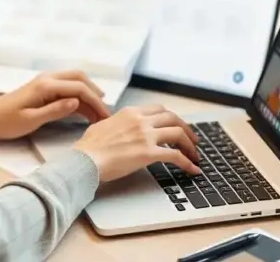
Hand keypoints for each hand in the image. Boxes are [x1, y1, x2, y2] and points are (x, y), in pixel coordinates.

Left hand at [0, 70, 110, 140]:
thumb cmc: (6, 122)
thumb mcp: (31, 120)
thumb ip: (55, 110)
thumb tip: (77, 102)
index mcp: (46, 85)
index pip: (78, 88)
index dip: (95, 102)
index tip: (105, 117)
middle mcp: (48, 79)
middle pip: (80, 78)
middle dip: (95, 93)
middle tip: (105, 113)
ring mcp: (46, 82)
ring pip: (74, 81)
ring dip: (88, 95)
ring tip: (98, 114)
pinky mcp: (44, 89)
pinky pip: (66, 88)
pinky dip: (78, 97)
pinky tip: (85, 112)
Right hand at [72, 104, 201, 182]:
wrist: (85, 159)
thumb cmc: (89, 146)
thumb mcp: (103, 125)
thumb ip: (116, 123)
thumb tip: (118, 128)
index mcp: (130, 112)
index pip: (159, 109)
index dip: (172, 118)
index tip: (177, 126)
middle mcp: (140, 120)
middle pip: (173, 118)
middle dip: (186, 129)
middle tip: (192, 139)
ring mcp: (145, 135)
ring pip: (178, 133)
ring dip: (190, 144)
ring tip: (194, 154)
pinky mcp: (148, 153)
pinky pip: (175, 155)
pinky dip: (187, 162)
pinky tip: (192, 169)